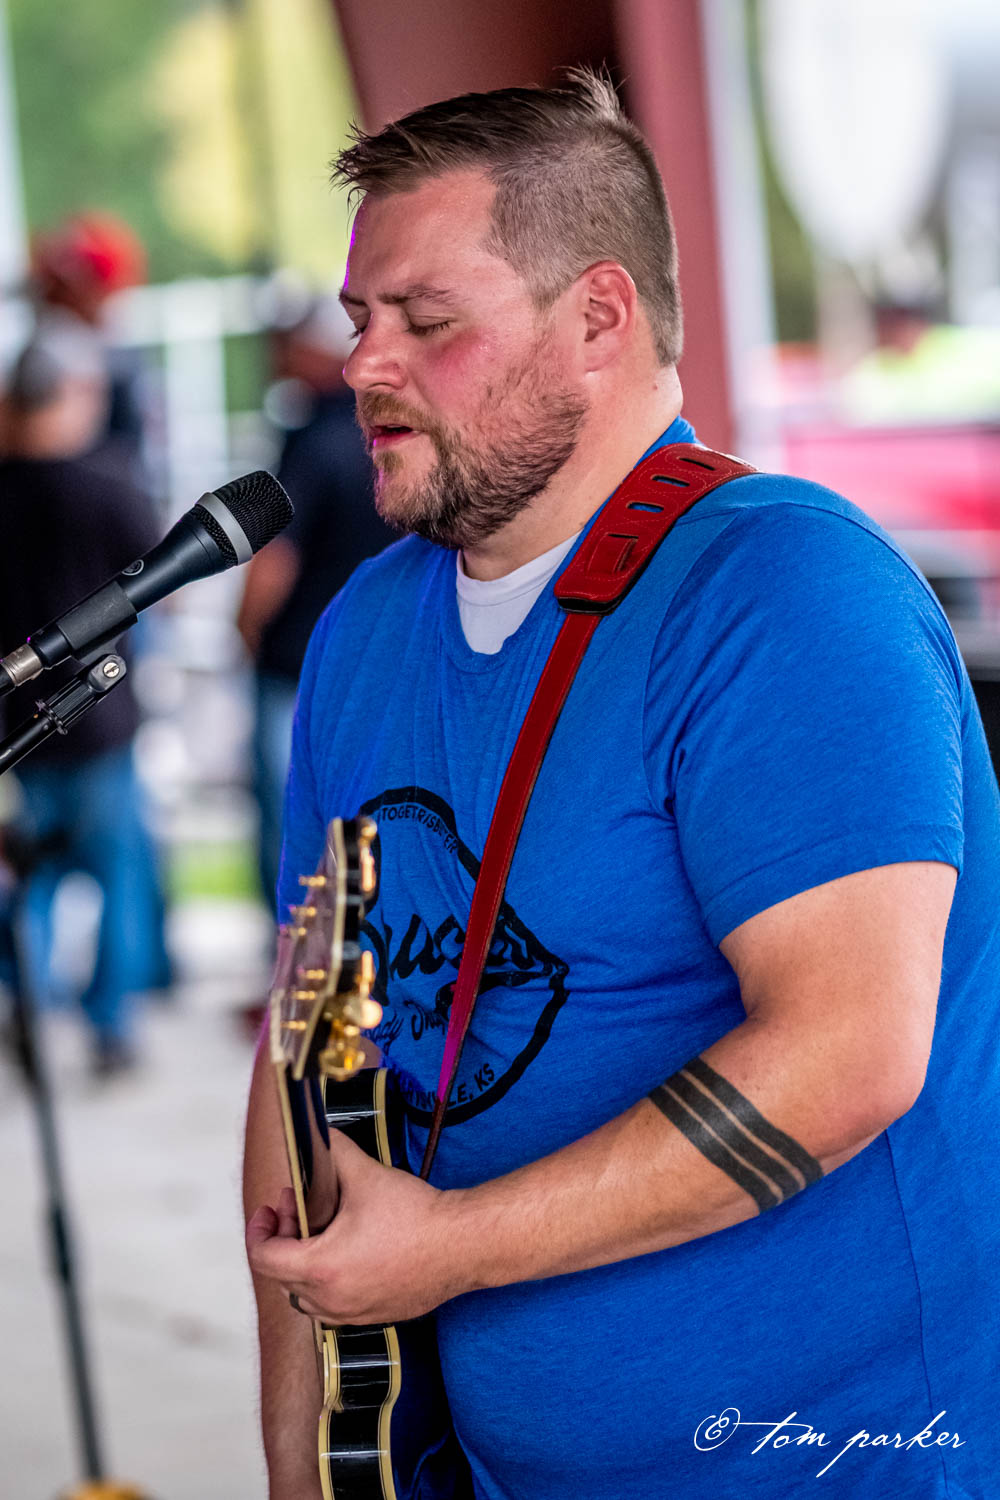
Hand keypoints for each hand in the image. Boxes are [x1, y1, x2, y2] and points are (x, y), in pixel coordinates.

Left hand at [245, 1130, 471, 1325]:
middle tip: (300, 1210)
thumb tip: (319, 1135)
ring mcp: (354, 1313)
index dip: (259, 1229)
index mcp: (322, 1267)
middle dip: (284, 1239)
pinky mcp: (375, 1316)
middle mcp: (332, 1298)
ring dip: (303, 1265)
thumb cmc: (417, 1217)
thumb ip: (334, 1152)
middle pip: (281, 1277)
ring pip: (306, 1297)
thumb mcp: (366, 1175)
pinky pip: (334, 1307)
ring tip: (322, 1233)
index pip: (264, 1258)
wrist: (460, 1243)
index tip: (268, 1211)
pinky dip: (328, 1283)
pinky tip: (347, 1253)